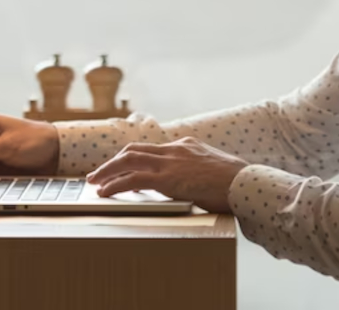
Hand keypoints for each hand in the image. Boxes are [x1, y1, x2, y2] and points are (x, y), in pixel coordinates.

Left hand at [86, 137, 248, 213]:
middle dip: (113, 161)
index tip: (121, 167)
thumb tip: (194, 184)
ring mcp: (170, 162)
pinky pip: (132, 179)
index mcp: (186, 146)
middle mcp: (174, 149)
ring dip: (107, 171)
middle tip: (98, 173)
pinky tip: (104, 193)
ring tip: (94, 182)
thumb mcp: (214, 170)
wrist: (244, 183)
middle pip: (134, 150)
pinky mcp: (167, 178)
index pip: (151, 149)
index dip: (133, 158)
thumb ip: (199, 172)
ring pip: (128, 160)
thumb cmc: (235, 183)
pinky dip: (114, 184)